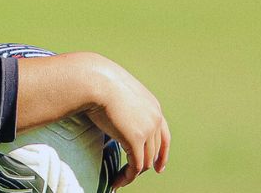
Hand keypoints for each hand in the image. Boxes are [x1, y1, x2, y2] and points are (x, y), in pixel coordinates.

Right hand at [81, 55, 170, 188]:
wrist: (96, 80)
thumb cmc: (100, 83)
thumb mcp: (119, 94)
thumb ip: (123, 107)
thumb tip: (114, 117)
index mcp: (153, 107)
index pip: (164, 136)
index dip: (162, 154)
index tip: (158, 167)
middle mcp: (155, 118)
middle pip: (154, 152)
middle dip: (143, 165)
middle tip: (128, 175)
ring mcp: (147, 129)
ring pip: (144, 161)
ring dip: (132, 174)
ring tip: (119, 179)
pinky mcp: (135, 139)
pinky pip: (135, 166)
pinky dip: (128, 177)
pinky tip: (117, 181)